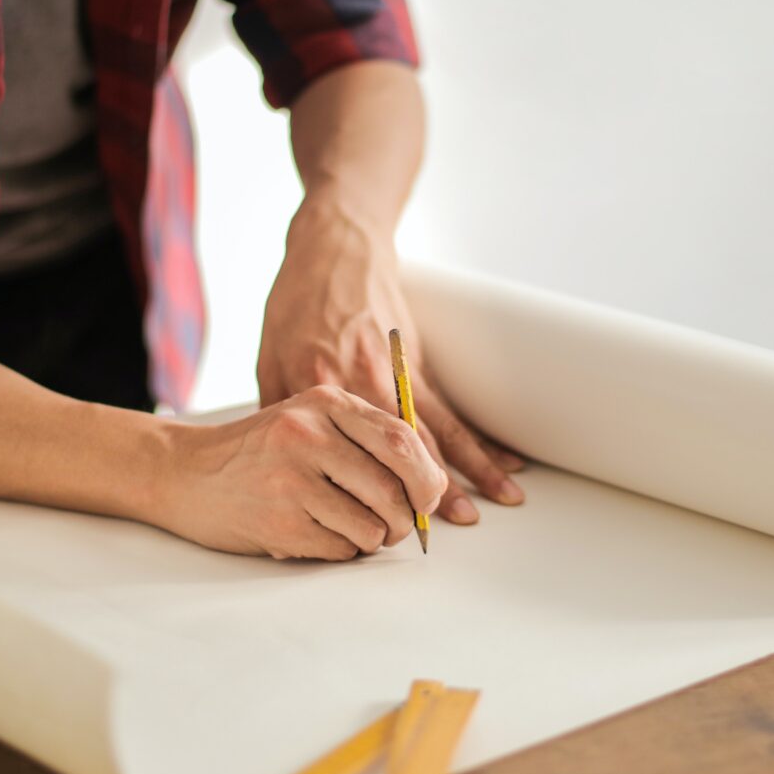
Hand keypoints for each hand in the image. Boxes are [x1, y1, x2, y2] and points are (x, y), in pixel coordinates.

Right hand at [153, 386, 446, 559]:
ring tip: (350, 529)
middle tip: (395, 526)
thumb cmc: (261, 452)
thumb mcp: (311, 421)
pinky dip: (342, 550)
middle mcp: (308, 435)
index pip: (402, 440)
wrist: (184, 471)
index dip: (427, 477)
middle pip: (394, 488)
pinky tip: (318, 535)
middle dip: (406, 518)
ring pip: (371, 525)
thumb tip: (434, 487)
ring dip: (372, 539)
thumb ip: (367, 440)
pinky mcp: (278, 521)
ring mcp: (290, 479)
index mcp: (326, 402)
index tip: (427, 498)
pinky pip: (341, 549)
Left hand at [257, 198, 523, 524]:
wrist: (334, 246)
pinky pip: (451, 408)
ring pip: (438, 430)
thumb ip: (278, 412)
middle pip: (401, 448)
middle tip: (454, 527)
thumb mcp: (268, 357)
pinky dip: (480, 436)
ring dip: (471, 469)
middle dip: (430, 491)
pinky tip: (505, 460)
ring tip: (500, 502)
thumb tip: (283, 464)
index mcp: (320, 388)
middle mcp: (363, 383)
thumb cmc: (295, 302)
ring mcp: (396, 372)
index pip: (346, 454)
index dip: (366, 492)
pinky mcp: (416, 362)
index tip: (380, 527)